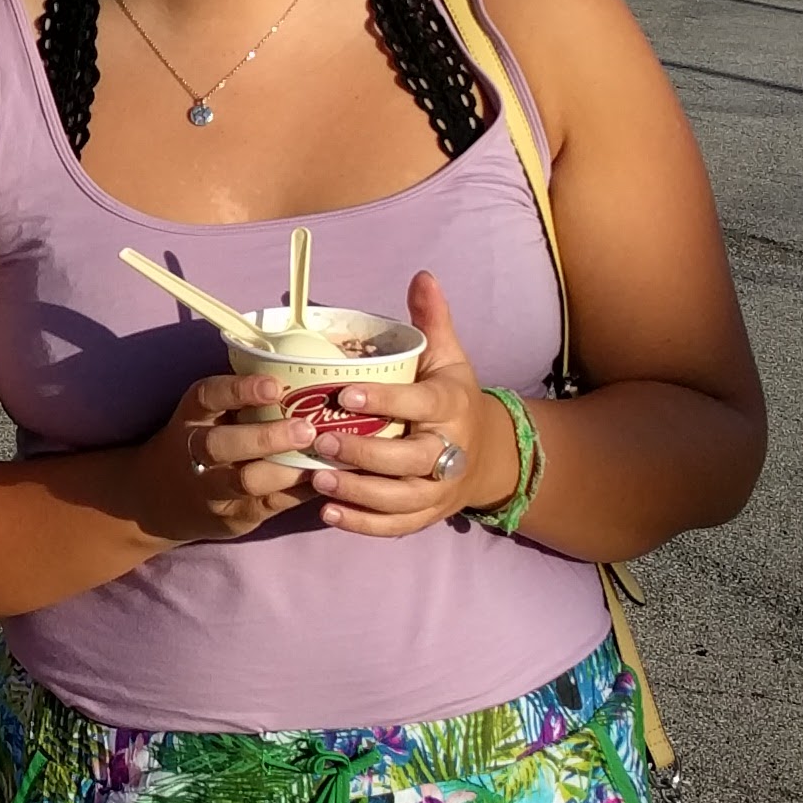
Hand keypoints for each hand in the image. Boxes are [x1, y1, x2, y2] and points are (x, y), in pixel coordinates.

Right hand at [133, 370, 327, 544]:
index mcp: (192, 416)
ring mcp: (211, 488)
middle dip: (266, 438)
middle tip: (307, 430)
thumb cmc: (203, 440)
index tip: (275, 386)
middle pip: (222, 445)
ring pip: (246, 481)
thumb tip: (310, 376)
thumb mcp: (207, 415)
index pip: (209, 396)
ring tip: (323, 460)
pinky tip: (325, 479)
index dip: (240, 390)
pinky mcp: (233, 516)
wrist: (162, 497)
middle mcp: (194, 451)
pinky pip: (270, 504)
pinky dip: (300, 491)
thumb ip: (245, 399)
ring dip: (287, 471)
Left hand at [302, 273, 509, 539]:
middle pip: (409, 459)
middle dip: (364, 453)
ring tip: (316, 479)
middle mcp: (449, 450)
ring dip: (358, 493)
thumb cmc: (450, 397)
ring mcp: (439, 488)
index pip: (420, 404)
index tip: (345, 393)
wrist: (486, 453)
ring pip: (400, 498)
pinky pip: (396, 526)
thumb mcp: (448, 357)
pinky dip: (363, 524)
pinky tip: (327, 513)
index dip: (385, 400)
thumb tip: (421, 275)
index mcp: (451, 405)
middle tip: (320, 441)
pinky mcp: (426, 515)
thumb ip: (431, 320)